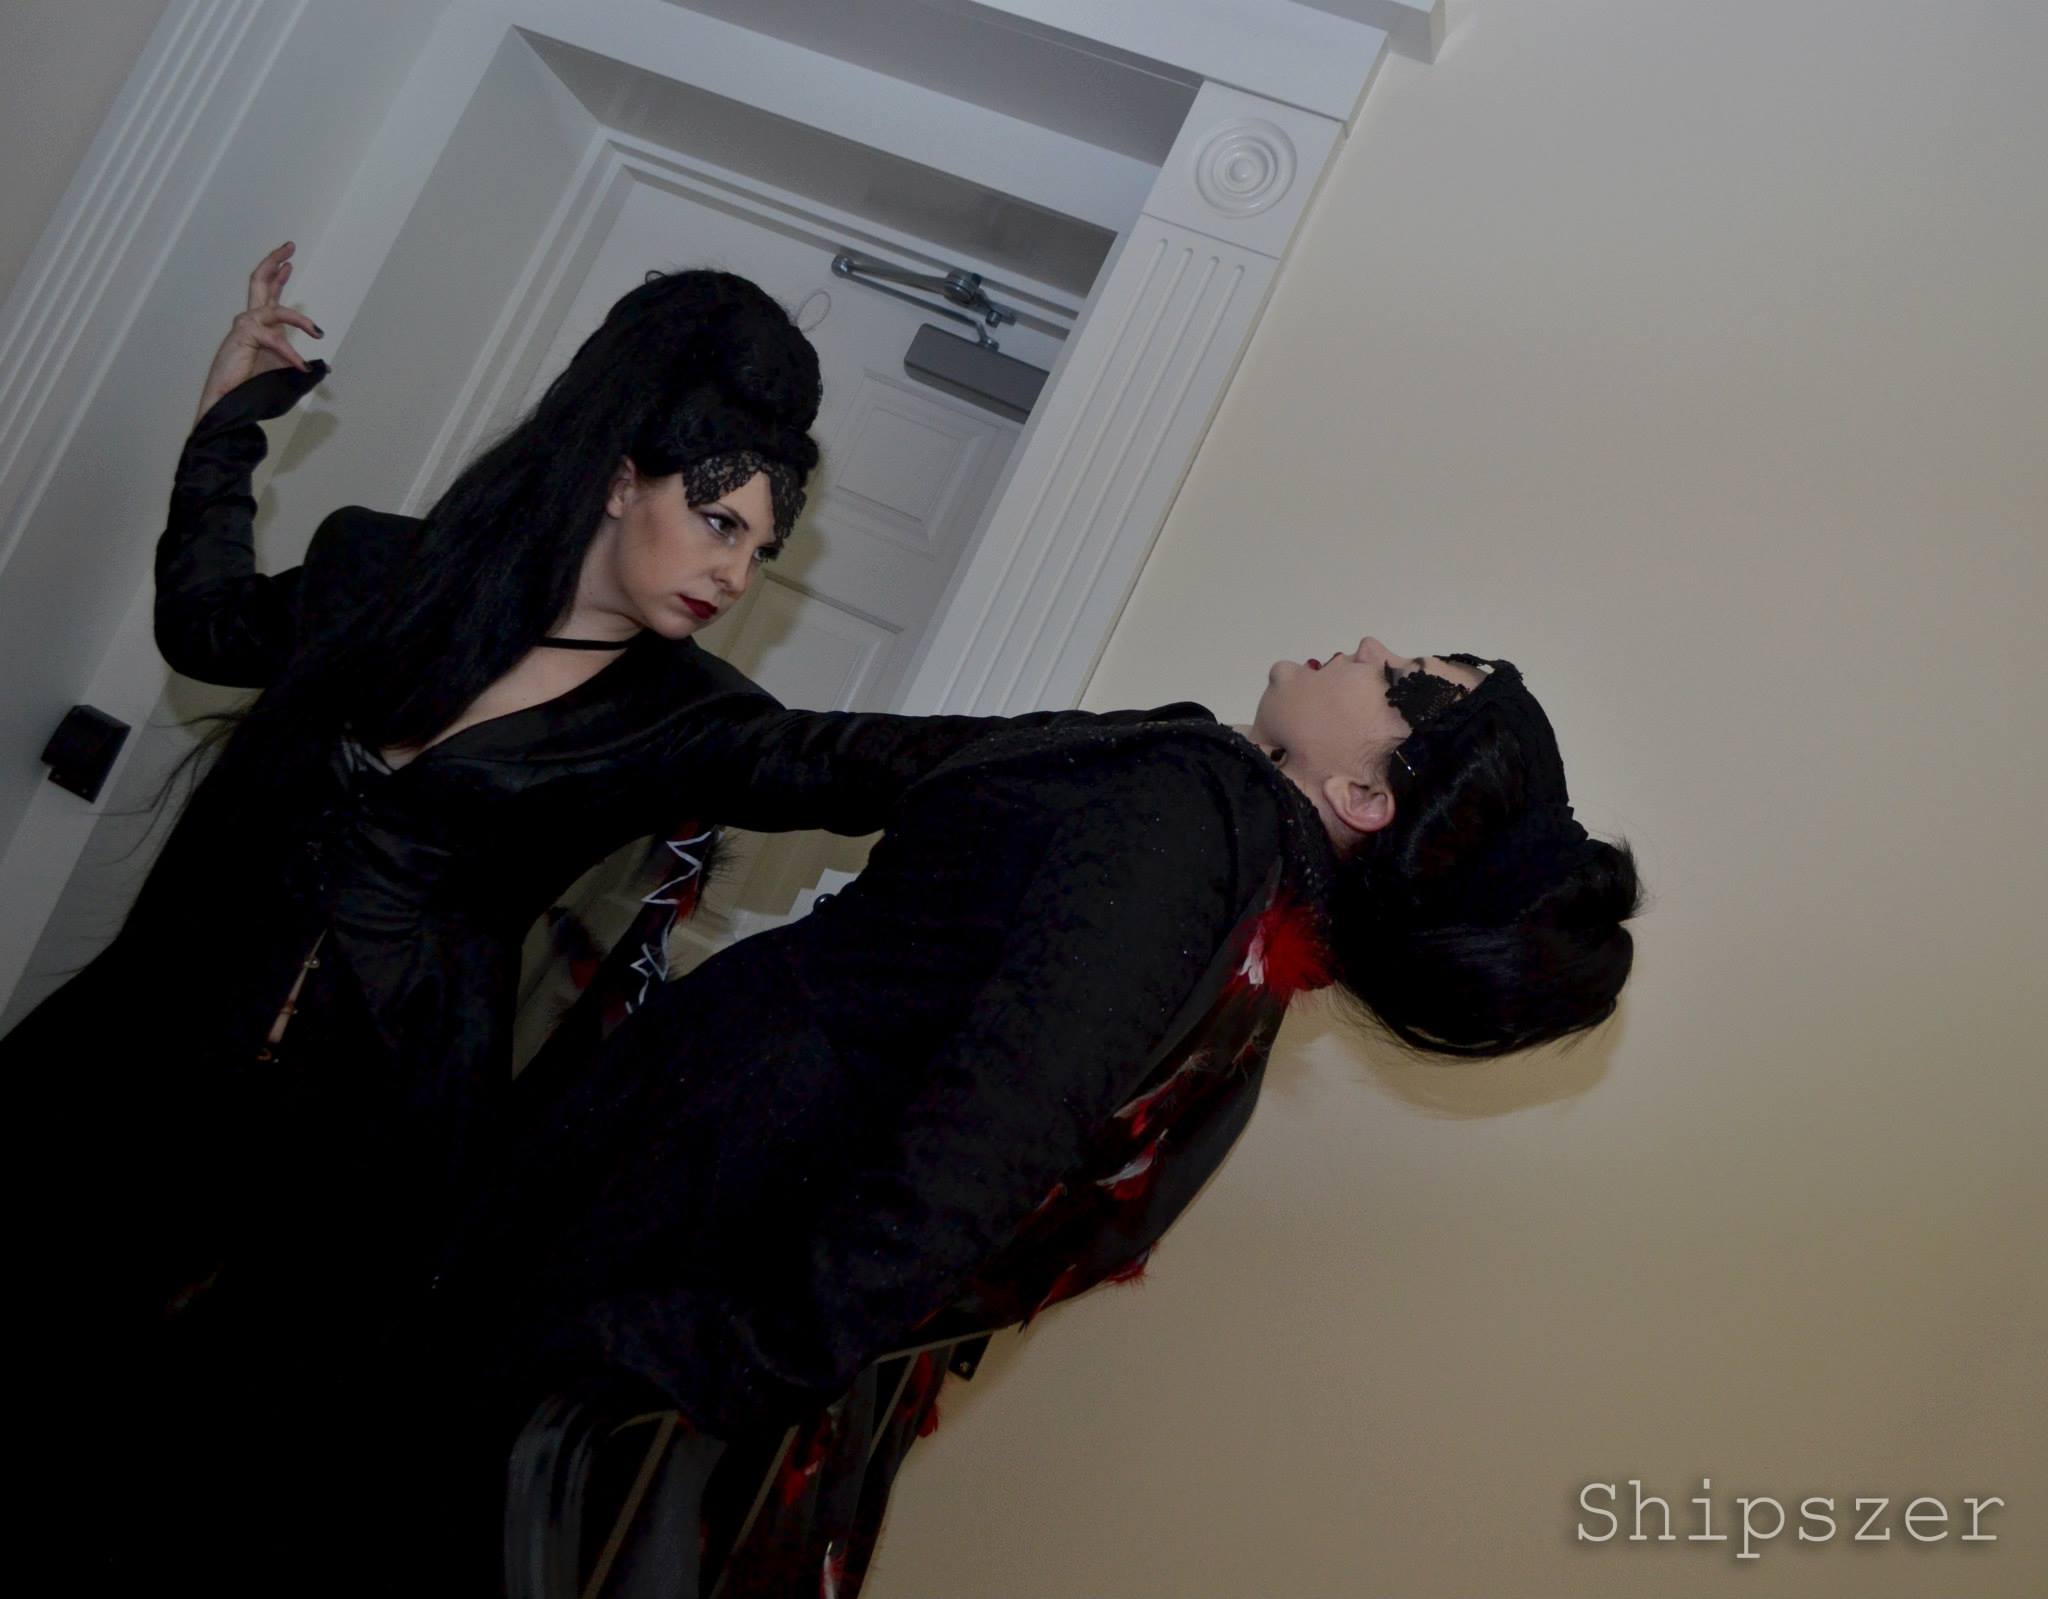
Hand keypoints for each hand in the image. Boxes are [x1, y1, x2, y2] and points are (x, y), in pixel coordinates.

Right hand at [194, 241, 324, 423]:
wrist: (228, 402)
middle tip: (290, 246)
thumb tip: (323, 368)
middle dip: (274, 261)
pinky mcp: (245, 336)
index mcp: (258, 325)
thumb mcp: (282, 372)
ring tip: (317, 331)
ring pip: (277, 309)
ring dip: (300, 319)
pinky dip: (291, 353)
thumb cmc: (251, 388)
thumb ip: (299, 365)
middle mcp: (249, 320)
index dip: (278, 275)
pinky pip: (276, 340)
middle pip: (259, 280)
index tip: (289, 262)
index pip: (266, 293)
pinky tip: (301, 366)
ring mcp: (245, 326)